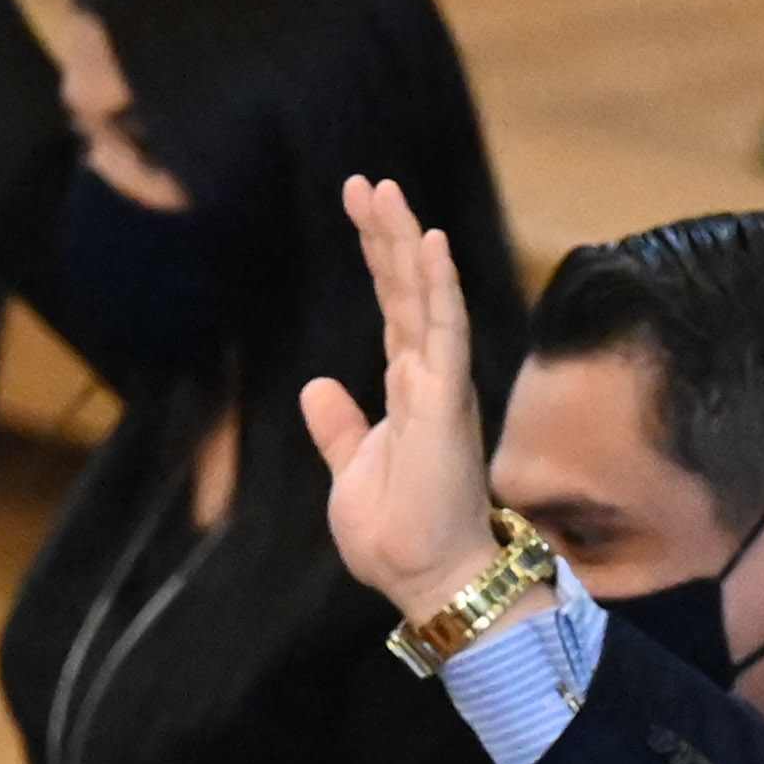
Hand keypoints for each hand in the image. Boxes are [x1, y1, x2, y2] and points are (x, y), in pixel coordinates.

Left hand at [298, 175, 509, 621]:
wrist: (426, 581)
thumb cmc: (397, 536)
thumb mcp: (350, 473)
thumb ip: (339, 428)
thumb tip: (316, 387)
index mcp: (410, 390)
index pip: (394, 308)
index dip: (379, 257)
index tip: (361, 208)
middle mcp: (431, 378)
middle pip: (407, 290)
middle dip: (386, 234)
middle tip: (367, 182)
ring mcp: (441, 386)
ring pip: (425, 298)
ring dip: (406, 243)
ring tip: (386, 191)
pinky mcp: (446, 403)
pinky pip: (443, 332)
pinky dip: (438, 286)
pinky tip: (428, 242)